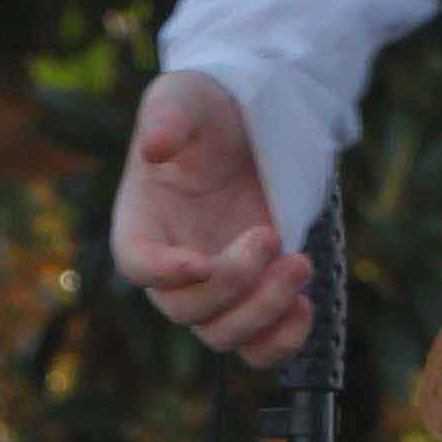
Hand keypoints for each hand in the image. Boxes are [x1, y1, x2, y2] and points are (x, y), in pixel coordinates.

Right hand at [111, 71, 316, 367]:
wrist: (252, 123)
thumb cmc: (206, 108)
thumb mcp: (185, 95)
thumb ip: (169, 116)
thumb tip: (155, 147)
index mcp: (142, 222)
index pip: (137, 264)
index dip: (163, 272)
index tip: (201, 261)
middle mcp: (174, 264)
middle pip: (186, 310)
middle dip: (232, 282)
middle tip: (270, 235)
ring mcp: (215, 286)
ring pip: (224, 335)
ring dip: (262, 313)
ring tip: (299, 264)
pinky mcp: (254, 294)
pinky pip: (258, 346)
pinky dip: (281, 340)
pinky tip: (304, 305)